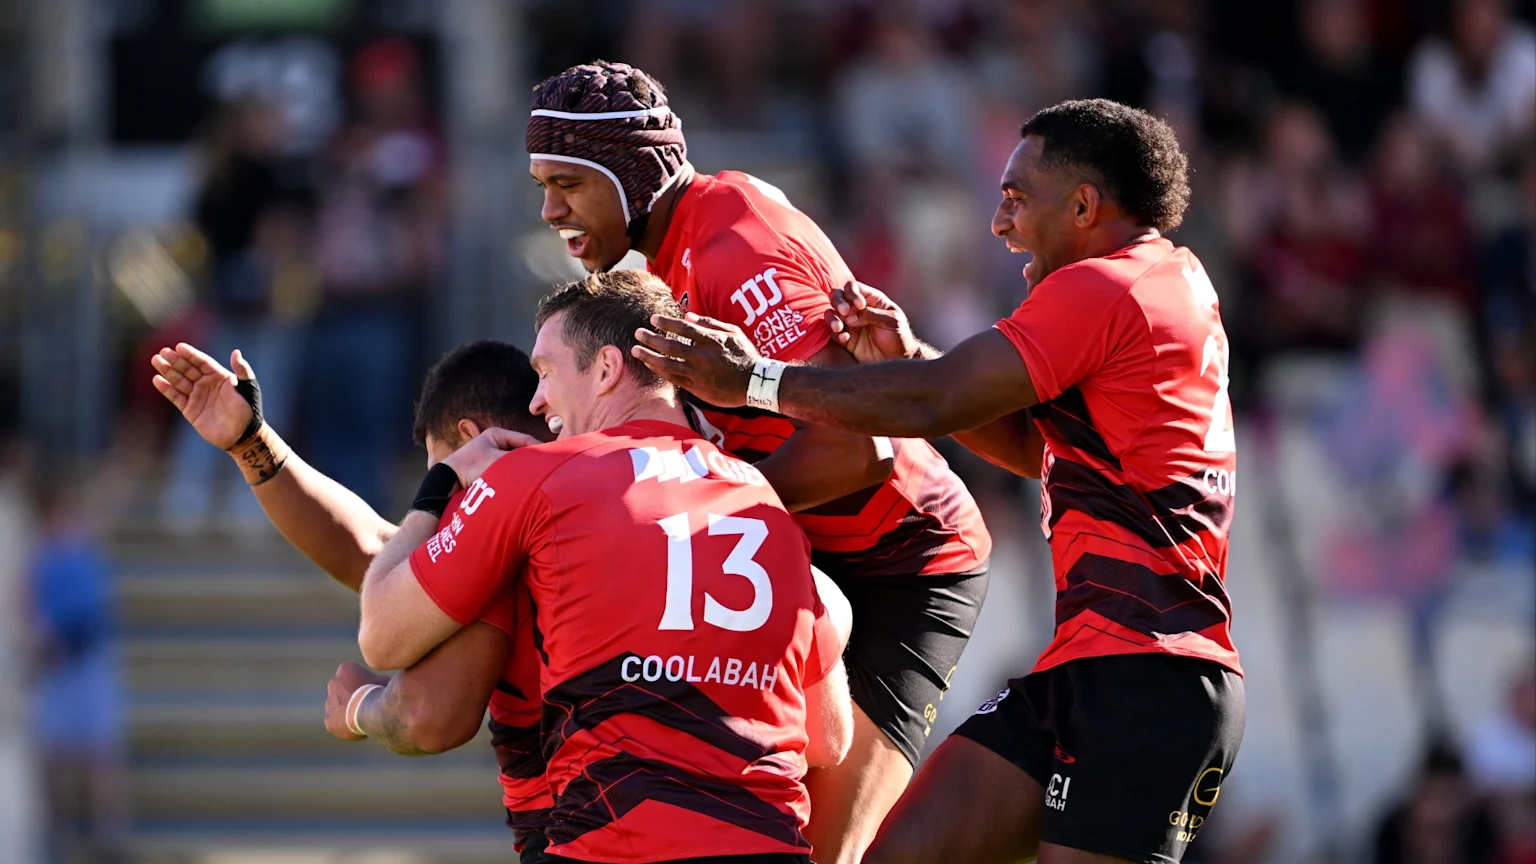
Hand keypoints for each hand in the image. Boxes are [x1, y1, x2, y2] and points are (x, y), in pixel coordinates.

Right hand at [151, 343, 256, 450]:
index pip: (202, 362)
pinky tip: (157, 380)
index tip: (179, 347)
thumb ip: (242, 370)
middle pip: (188, 369)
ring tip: (156, 360)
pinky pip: (176, 397)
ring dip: (167, 371)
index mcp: (220, 377)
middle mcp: (207, 385)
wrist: (242, 435)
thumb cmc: (248, 410)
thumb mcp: (248, 388)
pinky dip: (166, 389)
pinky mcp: (190, 410)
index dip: (191, 355)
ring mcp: (197, 397)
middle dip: (175, 361)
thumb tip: (236, 352)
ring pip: (179, 381)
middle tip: (162, 352)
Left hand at [324, 661, 388, 740]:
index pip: (353, 674)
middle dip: (352, 696)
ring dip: (347, 710)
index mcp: (346, 669)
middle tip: (367, 704)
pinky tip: (357, 726)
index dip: (365, 683)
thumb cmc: (379, 693)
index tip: (373, 691)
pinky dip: (345, 725)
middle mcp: (333, 683)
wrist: (368, 712)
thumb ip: (381, 680)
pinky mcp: (328, 719)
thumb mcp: (385, 680)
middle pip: (343, 689)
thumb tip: (390, 682)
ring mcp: (329, 702)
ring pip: (339, 706)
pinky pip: (337, 722)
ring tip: (363, 717)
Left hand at [441, 427, 540, 485]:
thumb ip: (521, 461)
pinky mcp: (488, 471)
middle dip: (531, 462)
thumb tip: (544, 462)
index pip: (525, 440)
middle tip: (547, 470)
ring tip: (537, 479)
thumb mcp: (499, 462)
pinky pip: (508, 473)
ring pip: (515, 464)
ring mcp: (491, 457)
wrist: (447, 484)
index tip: (553, 460)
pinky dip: (515, 478)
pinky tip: (523, 485)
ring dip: (523, 471)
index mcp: (496, 434)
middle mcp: (494, 443)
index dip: (540, 450)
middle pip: (521, 452)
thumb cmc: (471, 467)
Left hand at [632, 314, 757, 408]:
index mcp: (711, 340)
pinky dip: (660, 371)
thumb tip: (687, 315)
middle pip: (670, 346)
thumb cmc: (745, 355)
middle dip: (651, 339)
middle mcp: (702, 356)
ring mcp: (698, 373)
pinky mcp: (697, 388)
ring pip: (667, 364)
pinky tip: (649, 365)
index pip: (683, 328)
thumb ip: (709, 323)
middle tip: (638, 333)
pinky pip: (673, 378)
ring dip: (649, 356)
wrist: (754, 383)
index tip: (653, 319)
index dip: (666, 323)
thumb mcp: (733, 332)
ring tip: (635, 350)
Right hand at [827, 281, 919, 362]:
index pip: (854, 287)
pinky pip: (833, 333)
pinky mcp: (846, 339)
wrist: (897, 358)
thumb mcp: (892, 321)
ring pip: (831, 313)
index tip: (860, 305)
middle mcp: (857, 309)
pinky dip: (835, 334)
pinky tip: (845, 338)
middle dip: (838, 302)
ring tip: (839, 327)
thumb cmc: (899, 336)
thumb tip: (851, 316)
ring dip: (832, 318)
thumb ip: (871, 314)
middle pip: (838, 296)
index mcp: (871, 299)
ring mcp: (850, 323)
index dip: (852, 293)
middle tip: (845, 312)